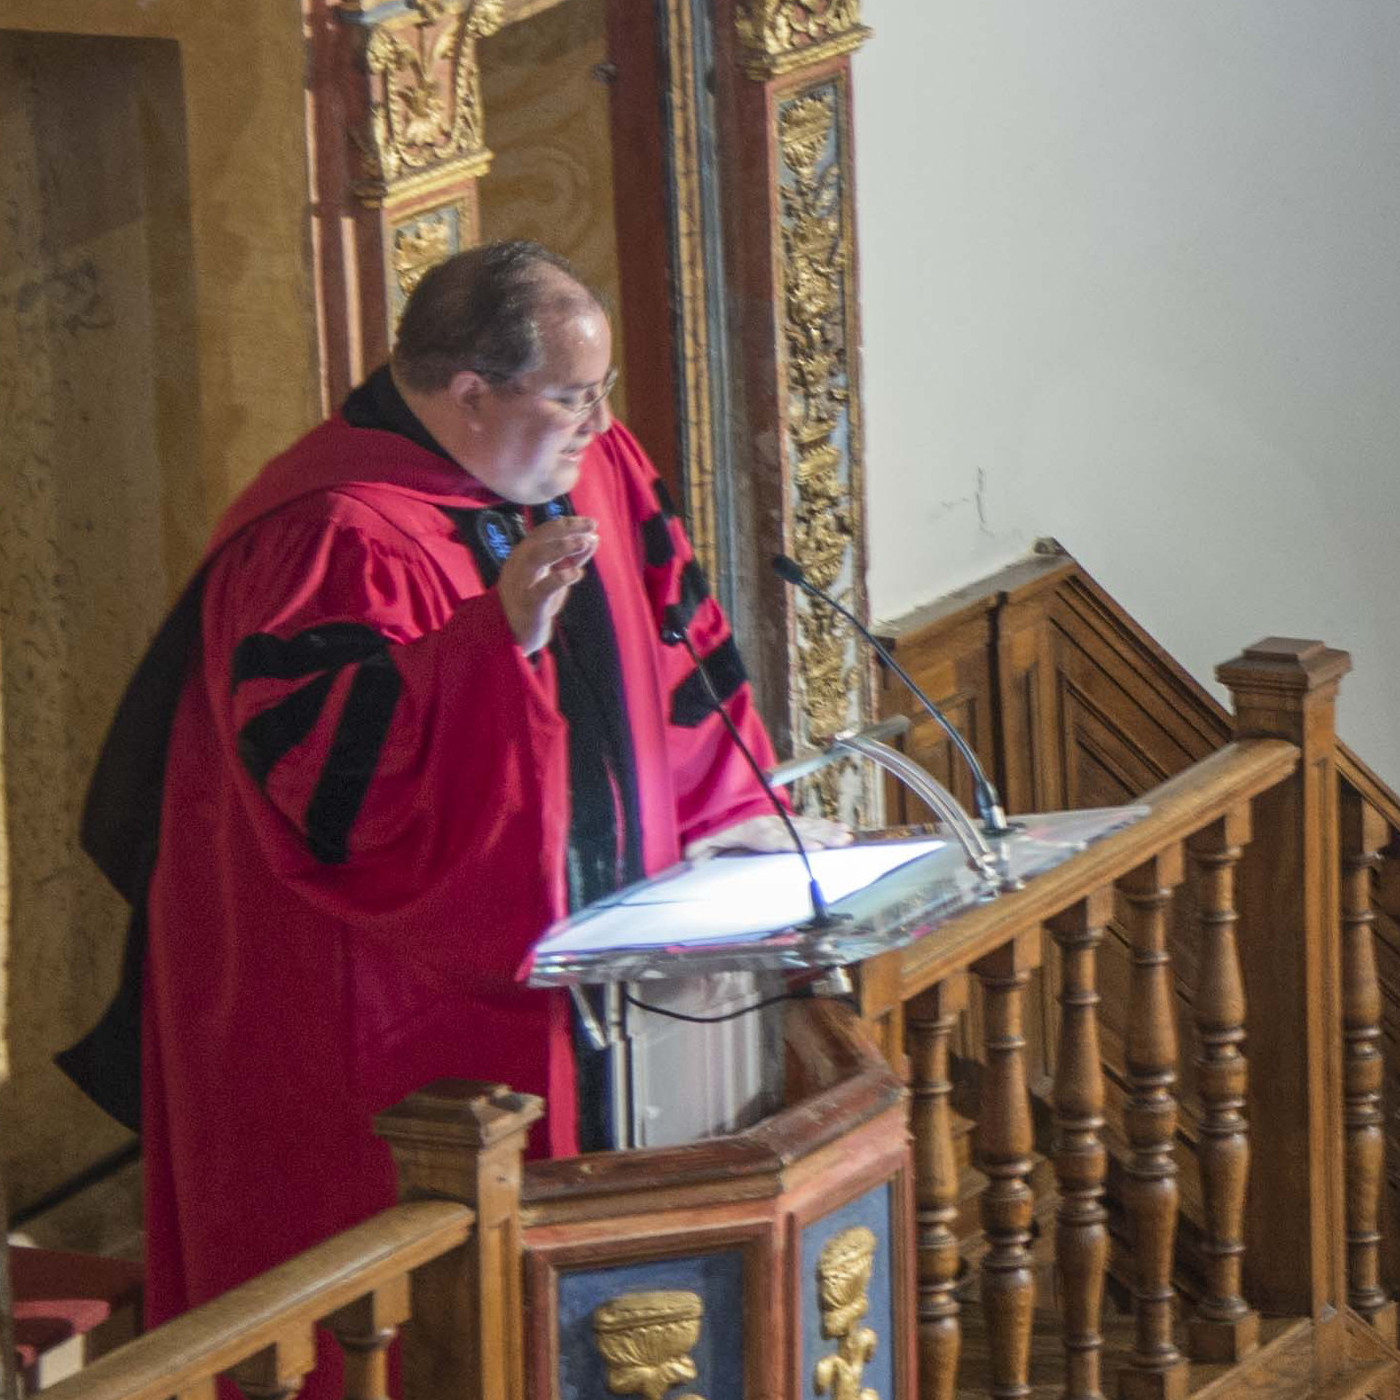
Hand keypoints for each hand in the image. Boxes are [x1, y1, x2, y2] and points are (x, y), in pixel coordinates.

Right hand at [496, 516, 598, 654]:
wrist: (510, 633)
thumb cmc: (534, 599)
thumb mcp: (554, 574)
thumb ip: (573, 557)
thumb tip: (594, 537)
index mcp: (524, 554)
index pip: (545, 531)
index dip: (568, 524)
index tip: (591, 522)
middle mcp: (520, 564)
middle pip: (539, 539)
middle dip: (565, 530)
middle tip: (590, 529)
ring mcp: (522, 583)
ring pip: (536, 558)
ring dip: (560, 547)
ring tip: (582, 543)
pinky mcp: (528, 604)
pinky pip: (541, 589)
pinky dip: (559, 579)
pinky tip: (577, 573)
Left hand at [683, 813, 852, 860]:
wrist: (720, 801)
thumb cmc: (715, 824)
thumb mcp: (703, 837)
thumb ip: (700, 849)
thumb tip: (692, 861)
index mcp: (752, 830)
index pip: (775, 838)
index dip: (793, 842)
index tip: (813, 847)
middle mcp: (770, 824)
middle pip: (798, 831)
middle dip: (821, 835)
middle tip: (841, 840)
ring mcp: (780, 821)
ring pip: (807, 825)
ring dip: (828, 830)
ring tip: (847, 835)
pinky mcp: (786, 821)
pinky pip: (808, 823)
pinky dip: (826, 825)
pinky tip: (841, 829)